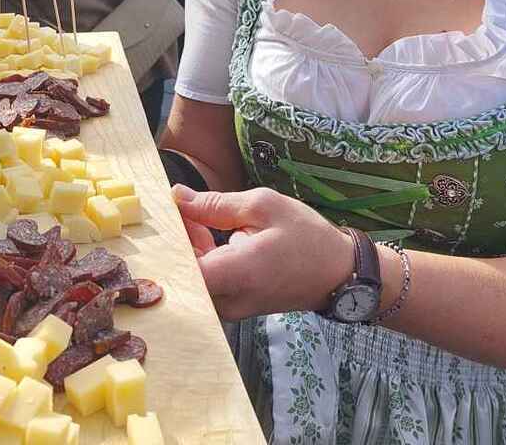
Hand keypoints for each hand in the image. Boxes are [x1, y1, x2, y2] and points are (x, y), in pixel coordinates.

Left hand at [173, 184, 354, 320]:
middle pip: (181, 271)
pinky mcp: (232, 307)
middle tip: (181, 206)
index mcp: (236, 273)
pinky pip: (204, 282)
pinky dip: (200, 257)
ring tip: (200, 216)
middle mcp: (228, 300)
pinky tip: (210, 234)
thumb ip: (215, 204)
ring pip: (191, 277)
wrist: (338, 274)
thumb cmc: (305, 237)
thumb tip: (177, 197)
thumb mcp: (263, 206)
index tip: (166, 210)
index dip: (167, 237)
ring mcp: (229, 308)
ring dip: (188, 246)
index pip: (179, 267)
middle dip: (176, 237)